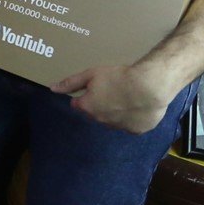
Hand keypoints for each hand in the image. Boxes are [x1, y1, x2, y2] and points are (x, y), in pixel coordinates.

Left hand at [51, 62, 178, 133]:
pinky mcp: (136, 131)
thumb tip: (52, 88)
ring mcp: (119, 127)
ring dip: (116, 112)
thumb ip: (71, 82)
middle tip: (113, 90)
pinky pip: (131, 125)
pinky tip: (139, 106)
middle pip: (95, 113)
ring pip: (113, 120)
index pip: (78, 104)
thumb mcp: (92, 74)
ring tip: (128, 97)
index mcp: (87, 107)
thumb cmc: (119, 77)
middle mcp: (100, 121)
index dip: (85, 95)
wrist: (150, 87)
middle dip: (100, 104)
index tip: (95, 87)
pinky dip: (133, 118)